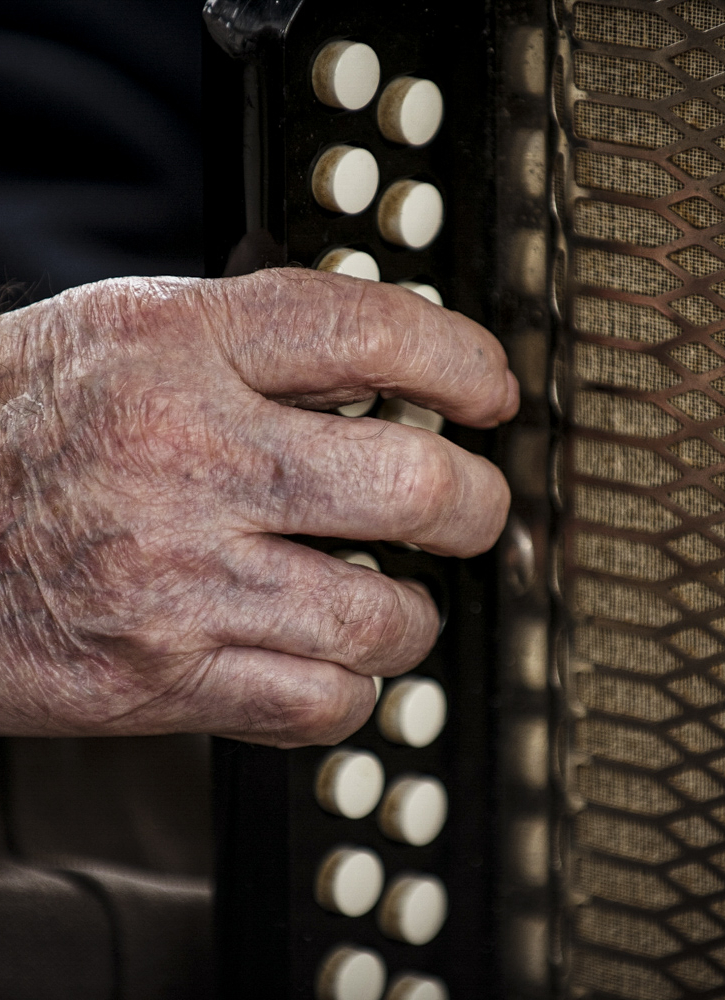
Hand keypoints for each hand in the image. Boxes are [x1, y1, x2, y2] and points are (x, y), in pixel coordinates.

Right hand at [0, 269, 517, 745]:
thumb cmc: (17, 424)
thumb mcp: (125, 332)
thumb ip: (255, 342)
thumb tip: (385, 370)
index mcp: (177, 347)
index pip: (368, 330)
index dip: (461, 358)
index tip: (489, 391)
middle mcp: (184, 457)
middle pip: (411, 485)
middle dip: (474, 504)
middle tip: (471, 508)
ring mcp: (175, 578)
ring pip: (382, 616)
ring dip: (413, 613)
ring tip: (394, 597)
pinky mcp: (160, 679)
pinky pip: (321, 704)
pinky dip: (351, 688)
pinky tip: (330, 658)